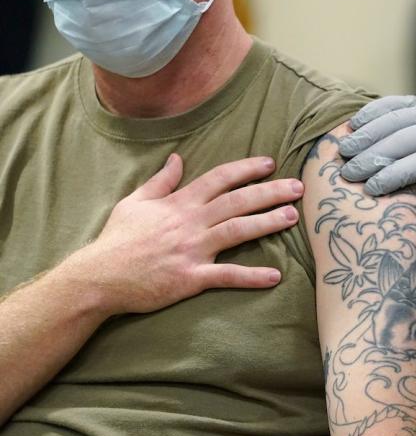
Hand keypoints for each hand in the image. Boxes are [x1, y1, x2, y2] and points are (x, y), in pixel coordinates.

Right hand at [72, 154, 303, 315]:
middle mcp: (190, 222)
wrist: (99, 277)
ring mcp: (192, 250)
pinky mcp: (191, 278)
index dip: (246, 169)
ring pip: (237, 230)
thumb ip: (161, 181)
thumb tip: (177, 157)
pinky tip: (275, 276)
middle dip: (270, 192)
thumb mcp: (134, 202)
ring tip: (292, 217)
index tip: (270, 163)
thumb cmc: (117, 240)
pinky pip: (226, 275)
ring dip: (268, 223)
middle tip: (298, 187)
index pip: (219, 178)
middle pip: (237, 201)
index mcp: (179, 203)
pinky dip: (251, 276)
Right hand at [338, 96, 415, 263]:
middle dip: (373, 156)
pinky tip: (352, 124)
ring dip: (367, 133)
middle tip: (346, 173)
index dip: (394, 176)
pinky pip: (397, 103)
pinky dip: (374, 111)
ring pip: (397, 118)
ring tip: (342, 150)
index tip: (369, 190)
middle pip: (405, 140)